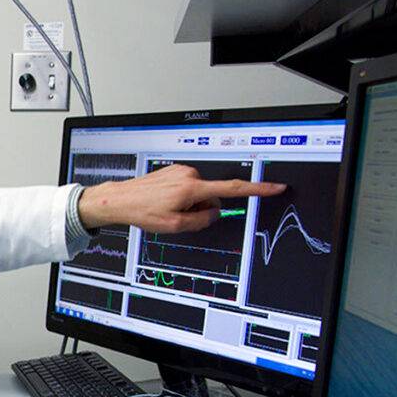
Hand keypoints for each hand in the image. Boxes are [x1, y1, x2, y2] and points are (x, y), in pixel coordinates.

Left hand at [77, 163, 284, 233]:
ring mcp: (180, 171)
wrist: (121, 199)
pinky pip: (187, 187)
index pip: (232, 189)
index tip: (274, 186)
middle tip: (178, 215)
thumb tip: (215, 213)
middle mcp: (189, 175)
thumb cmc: (143, 211)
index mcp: (192, 188)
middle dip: (201, 208)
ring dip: (189, 203)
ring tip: (167, 208)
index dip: (256, 189)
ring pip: (199, 193)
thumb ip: (201, 221)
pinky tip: (164, 201)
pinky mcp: (173, 170)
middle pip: (211, 196)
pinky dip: (181, 196)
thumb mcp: (175, 226)